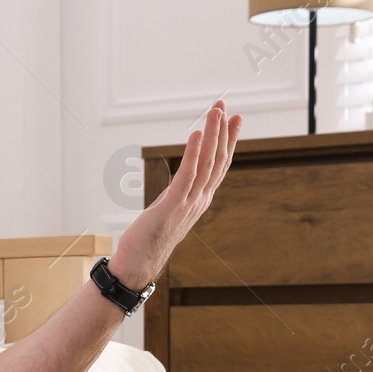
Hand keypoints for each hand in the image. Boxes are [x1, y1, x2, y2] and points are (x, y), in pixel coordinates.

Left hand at [107, 100, 243, 287]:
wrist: (138, 265)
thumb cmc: (149, 239)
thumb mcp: (169, 210)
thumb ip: (179, 194)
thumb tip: (181, 181)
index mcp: (199, 199)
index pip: (219, 165)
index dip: (228, 141)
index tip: (235, 118)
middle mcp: (199, 200)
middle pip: (217, 160)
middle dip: (222, 131)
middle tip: (224, 105)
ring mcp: (188, 204)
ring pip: (206, 165)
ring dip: (212, 136)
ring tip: (215, 112)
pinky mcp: (171, 207)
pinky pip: (186, 177)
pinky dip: (193, 155)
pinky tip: (196, 135)